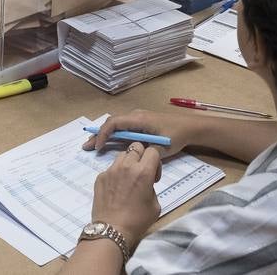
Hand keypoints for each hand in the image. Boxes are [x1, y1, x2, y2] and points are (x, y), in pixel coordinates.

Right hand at [82, 109, 201, 158]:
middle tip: (86, 147)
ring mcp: (137, 119)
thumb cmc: (176, 135)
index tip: (98, 147)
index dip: (104, 134)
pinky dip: (113, 135)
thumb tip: (131, 159)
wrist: (191, 127)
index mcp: (139, 119)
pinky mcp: (140, 124)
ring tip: (92, 146)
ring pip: (116, 125)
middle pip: (111, 123)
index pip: (115, 123)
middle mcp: (135, 116)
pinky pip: (122, 128)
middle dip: (98, 135)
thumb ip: (145, 152)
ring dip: (104, 135)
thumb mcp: (161, 147)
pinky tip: (107, 144)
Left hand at [88, 143, 161, 249]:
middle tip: (141, 172)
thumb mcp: (155, 205)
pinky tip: (116, 190)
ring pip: (122, 155)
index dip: (155, 162)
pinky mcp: (100, 176)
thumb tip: (145, 183)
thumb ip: (152, 187)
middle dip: (141, 157)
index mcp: (143, 172)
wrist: (112, 229)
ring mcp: (111, 170)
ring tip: (127, 180)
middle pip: (136, 147)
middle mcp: (126, 166)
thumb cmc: (137, 220)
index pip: (152, 151)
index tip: (153, 176)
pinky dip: (116, 174)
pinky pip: (110, 168)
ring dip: (128, 163)